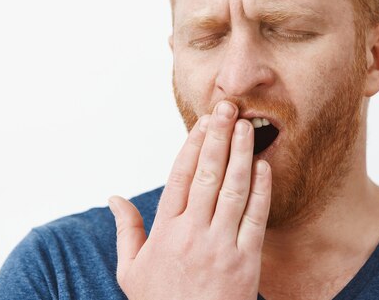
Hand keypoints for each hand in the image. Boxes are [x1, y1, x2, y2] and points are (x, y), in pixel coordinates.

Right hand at [108, 100, 271, 299]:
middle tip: (227, 108)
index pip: (180, 176)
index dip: (193, 145)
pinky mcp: (246, 260)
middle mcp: (192, 232)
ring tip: (246, 126)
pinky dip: (262, 189)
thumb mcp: (131, 270)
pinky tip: (264, 166)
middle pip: (207, 174)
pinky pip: (256, 217)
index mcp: (164, 231)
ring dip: (240, 154)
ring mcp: (220, 245)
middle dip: (218, 137)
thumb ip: (126, 231)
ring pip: (233, 189)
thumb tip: (114, 198)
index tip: (203, 123)